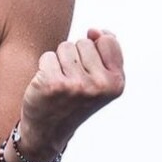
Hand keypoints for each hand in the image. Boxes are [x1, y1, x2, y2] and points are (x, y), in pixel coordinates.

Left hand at [18, 28, 124, 155]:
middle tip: (73, 82)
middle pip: (84, 42)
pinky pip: (48, 56)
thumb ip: (106, 51)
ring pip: (65, 47)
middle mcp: (99, 85)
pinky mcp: (52, 84)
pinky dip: (45, 67)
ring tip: (61, 83)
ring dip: (60, 61)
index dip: (95, 49)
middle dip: (76, 56)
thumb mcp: (101, 78)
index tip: (90, 70)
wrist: (49, 131)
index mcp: (117, 83)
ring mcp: (76, 85)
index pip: (108, 40)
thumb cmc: (76, 99)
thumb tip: (94, 30)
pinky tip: (47, 86)